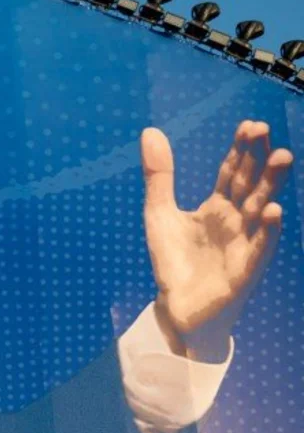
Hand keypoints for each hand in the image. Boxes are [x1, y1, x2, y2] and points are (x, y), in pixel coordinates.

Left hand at [141, 123, 291, 360]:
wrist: (176, 308)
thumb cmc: (174, 261)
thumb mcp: (159, 213)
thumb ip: (158, 176)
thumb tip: (150, 131)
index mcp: (218, 207)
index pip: (233, 172)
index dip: (241, 149)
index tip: (249, 125)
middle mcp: (235, 221)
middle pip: (250, 184)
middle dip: (259, 159)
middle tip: (265, 130)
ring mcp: (242, 243)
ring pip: (260, 210)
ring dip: (271, 185)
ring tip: (282, 157)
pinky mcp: (243, 269)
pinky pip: (258, 247)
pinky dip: (266, 229)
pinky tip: (272, 210)